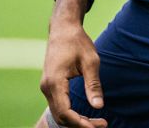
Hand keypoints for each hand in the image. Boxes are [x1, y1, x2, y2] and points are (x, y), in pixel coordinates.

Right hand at [39, 0, 106, 127]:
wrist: (63, 29)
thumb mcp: (90, 62)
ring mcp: (46, 87)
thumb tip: (98, 106)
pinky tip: (86, 115)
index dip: (81, 123)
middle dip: (80, 125)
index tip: (99, 125)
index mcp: (55, 82)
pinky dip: (71, 114)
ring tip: (97, 122)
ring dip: (76, 121)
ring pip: (59, 113)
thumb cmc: (78, 42)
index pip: (65, 112)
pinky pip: (59, 106)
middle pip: (61, 117)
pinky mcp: (49, 86)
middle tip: (102, 124)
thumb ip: (93, 85)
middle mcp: (46, 87)